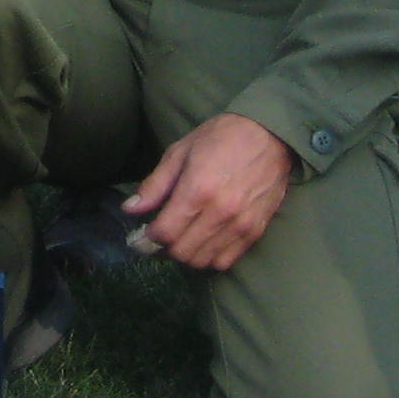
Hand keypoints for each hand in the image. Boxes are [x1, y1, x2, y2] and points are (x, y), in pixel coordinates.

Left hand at [121, 112, 295, 272]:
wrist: (269, 136)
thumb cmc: (219, 138)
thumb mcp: (179, 153)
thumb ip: (155, 185)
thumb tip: (130, 209)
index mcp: (197, 190)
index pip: (165, 232)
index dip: (147, 238)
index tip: (142, 233)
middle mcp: (220, 213)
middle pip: (182, 252)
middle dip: (164, 248)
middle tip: (161, 236)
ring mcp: (240, 225)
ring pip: (203, 261)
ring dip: (186, 255)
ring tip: (182, 238)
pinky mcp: (255, 232)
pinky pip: (226, 261)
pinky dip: (209, 257)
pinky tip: (204, 242)